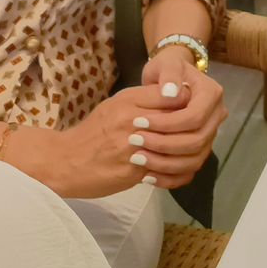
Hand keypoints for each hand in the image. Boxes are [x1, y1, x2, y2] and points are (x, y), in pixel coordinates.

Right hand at [12, 74, 221, 197]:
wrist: (64, 162)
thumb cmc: (93, 130)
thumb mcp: (117, 104)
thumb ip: (146, 98)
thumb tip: (179, 94)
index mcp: (131, 102)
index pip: (175, 97)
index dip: (190, 101)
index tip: (196, 105)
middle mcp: (134, 123)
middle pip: (182, 121)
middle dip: (196, 126)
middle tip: (202, 128)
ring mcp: (135, 149)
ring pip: (180, 148)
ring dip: (191, 150)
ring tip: (193, 149)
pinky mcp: (134, 172)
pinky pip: (169, 173)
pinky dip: (179, 172)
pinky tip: (181, 169)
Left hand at [132, 51, 226, 185]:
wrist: (169, 79)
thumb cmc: (166, 69)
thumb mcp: (166, 64)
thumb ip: (169, 75)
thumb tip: (171, 94)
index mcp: (211, 94)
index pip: (195, 116)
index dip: (167, 123)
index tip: (138, 122)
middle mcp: (216, 116)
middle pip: (197, 140)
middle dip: (163, 144)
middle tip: (134, 140)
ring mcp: (209, 135)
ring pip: (194, 159)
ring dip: (164, 163)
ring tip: (136, 158)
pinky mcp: (199, 150)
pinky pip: (190, 171)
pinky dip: (169, 178)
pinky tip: (146, 176)